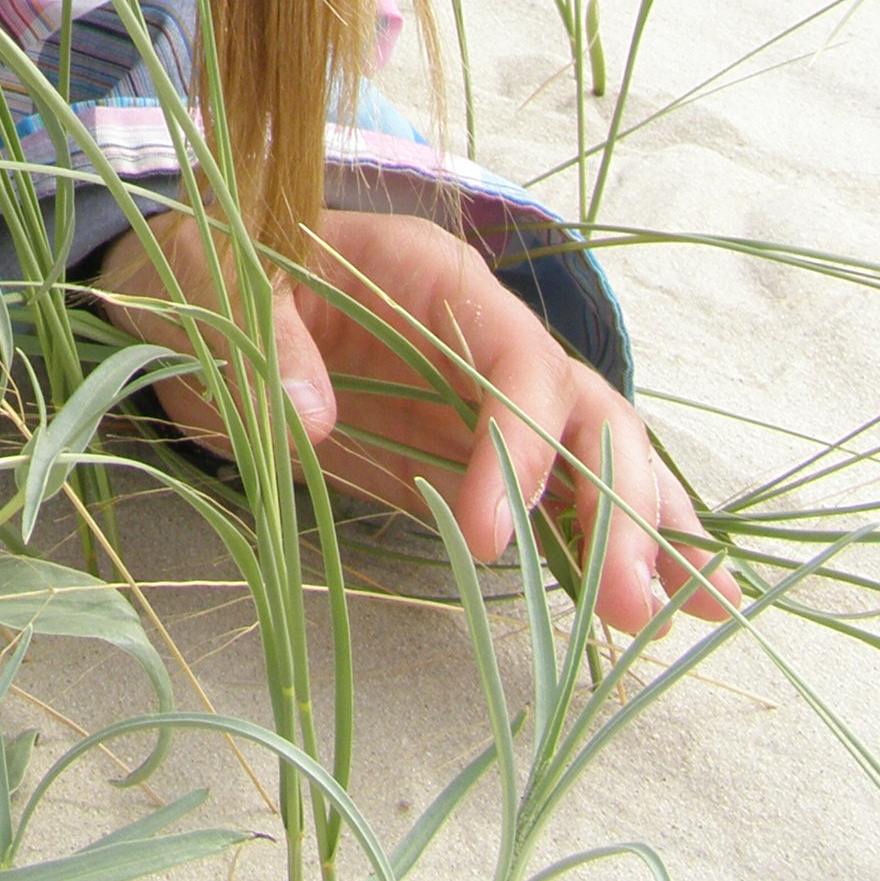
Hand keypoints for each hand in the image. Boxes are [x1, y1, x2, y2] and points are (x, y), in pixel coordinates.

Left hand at [94, 207, 738, 633]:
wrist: (192, 291)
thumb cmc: (209, 271)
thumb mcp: (212, 284)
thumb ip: (266, 342)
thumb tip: (312, 419)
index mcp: (429, 274)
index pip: (514, 351)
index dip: (519, 439)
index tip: (492, 531)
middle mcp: (481, 330)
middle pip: (582, 405)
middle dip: (614, 498)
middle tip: (625, 600)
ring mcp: (488, 393)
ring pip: (597, 449)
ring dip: (641, 524)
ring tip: (684, 609)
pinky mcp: (478, 451)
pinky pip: (564, 490)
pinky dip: (625, 536)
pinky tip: (686, 596)